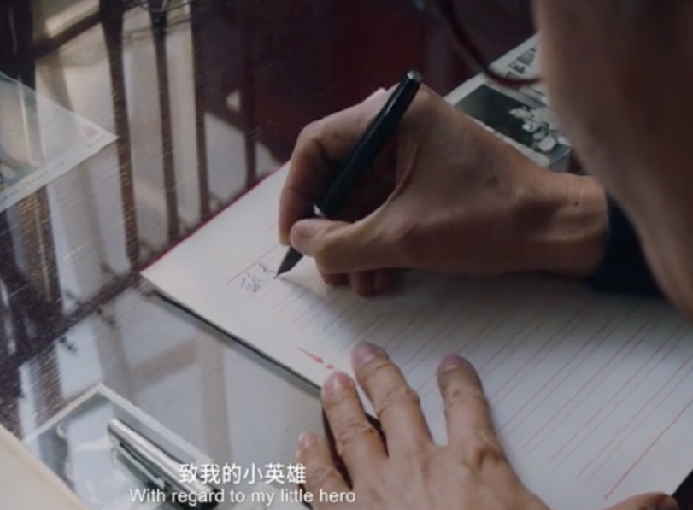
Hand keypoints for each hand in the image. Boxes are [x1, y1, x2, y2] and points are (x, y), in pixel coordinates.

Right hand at [279, 85, 606, 295]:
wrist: (557, 232)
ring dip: (354, 242)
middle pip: (337, 175)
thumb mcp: (402, 237)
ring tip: (358, 282)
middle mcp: (400, 125)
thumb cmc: (486, 221)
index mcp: (392, 118)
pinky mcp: (429, 175)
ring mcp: (416, 150)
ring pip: (361, 197)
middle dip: (330, 228)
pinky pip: (386, 205)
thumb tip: (299, 240)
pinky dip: (378, 240)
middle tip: (326, 267)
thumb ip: (339, 242)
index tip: (293, 236)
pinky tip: (380, 276)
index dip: (297, 194)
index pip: (316, 146)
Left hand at [296, 343, 676, 509]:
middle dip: (382, 375)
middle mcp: (421, 465)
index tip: (453, 363)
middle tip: (366, 353)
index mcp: (475, 464)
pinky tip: (302, 440)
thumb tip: (661, 504)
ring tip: (331, 379)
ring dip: (341, 403)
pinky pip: (321, 483)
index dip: (461, 382)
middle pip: (398, 405)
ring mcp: (378, 490)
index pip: (468, 407)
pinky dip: (310, 459)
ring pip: (354, 431)